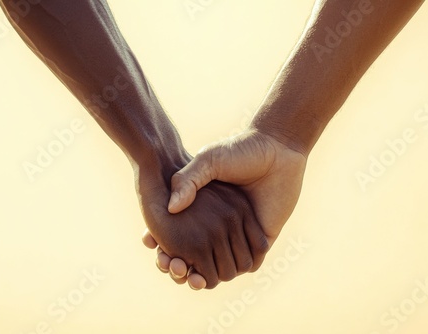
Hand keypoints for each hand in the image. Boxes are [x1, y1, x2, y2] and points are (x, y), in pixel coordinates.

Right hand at [143, 129, 307, 286]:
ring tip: (184, 269)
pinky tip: (208, 269)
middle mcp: (221, 225)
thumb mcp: (209, 161)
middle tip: (169, 264)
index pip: (180, 235)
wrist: (277, 149)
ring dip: (199, 274)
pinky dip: (227, 271)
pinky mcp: (262, 239)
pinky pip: (247, 265)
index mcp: (205, 209)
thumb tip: (172, 208)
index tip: (150, 244)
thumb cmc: (240, 150)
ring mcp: (242, 234)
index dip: (164, 243)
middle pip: (195, 258)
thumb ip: (189, 180)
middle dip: (177, 265)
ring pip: (218, 267)